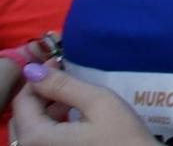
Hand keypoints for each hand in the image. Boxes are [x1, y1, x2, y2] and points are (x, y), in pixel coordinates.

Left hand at [12, 66, 154, 145]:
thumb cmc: (122, 136)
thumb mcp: (98, 103)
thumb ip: (64, 86)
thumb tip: (34, 70)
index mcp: (36, 136)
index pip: (23, 100)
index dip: (38, 77)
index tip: (59, 61)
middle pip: (22, 114)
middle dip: (40, 92)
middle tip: (65, 75)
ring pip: (29, 127)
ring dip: (44, 107)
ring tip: (70, 95)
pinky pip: (38, 139)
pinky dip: (49, 123)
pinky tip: (70, 115)